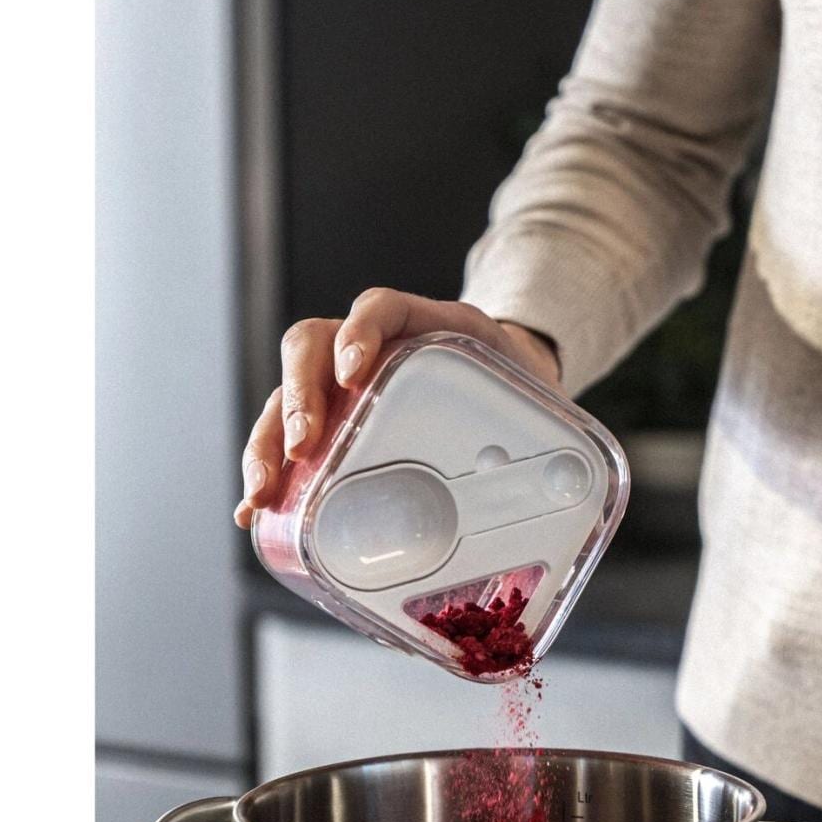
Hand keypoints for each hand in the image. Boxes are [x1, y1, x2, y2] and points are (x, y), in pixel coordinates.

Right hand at [234, 289, 561, 527]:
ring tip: (264, 492)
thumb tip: (567, 480)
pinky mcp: (329, 421)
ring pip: (285, 393)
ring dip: (268, 442)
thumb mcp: (526, 387)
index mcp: (419, 325)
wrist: (505, 380)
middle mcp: (366, 346)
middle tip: (304, 446)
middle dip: (300, 397)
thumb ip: (537, 416)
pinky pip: (284, 437)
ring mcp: (339, 382)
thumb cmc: (513, 383)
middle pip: (310, 347)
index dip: (360, 334)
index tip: (355, 374)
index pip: (377, 308)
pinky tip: (255, 513)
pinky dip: (268, 474)